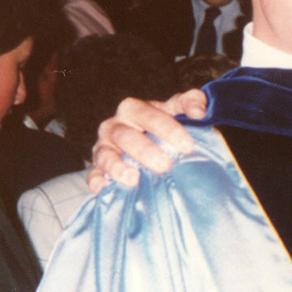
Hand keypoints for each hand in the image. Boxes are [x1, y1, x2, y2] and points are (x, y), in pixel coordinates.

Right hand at [88, 89, 208, 191]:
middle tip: (165, 165)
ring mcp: (103, 147)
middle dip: (146, 151)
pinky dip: (97, 182)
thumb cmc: (162, 125)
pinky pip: (92, 175)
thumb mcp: (176, 110)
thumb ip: (191, 101)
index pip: (149, 115)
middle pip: (126, 136)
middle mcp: (114, 126)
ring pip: (106, 155)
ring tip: (134, 179)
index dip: (168, 129)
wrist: (143, 142)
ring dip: (118, 167)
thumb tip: (199, 112)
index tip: (187, 146)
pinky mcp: (97, 168)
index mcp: (134, 109)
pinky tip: (105, 189)